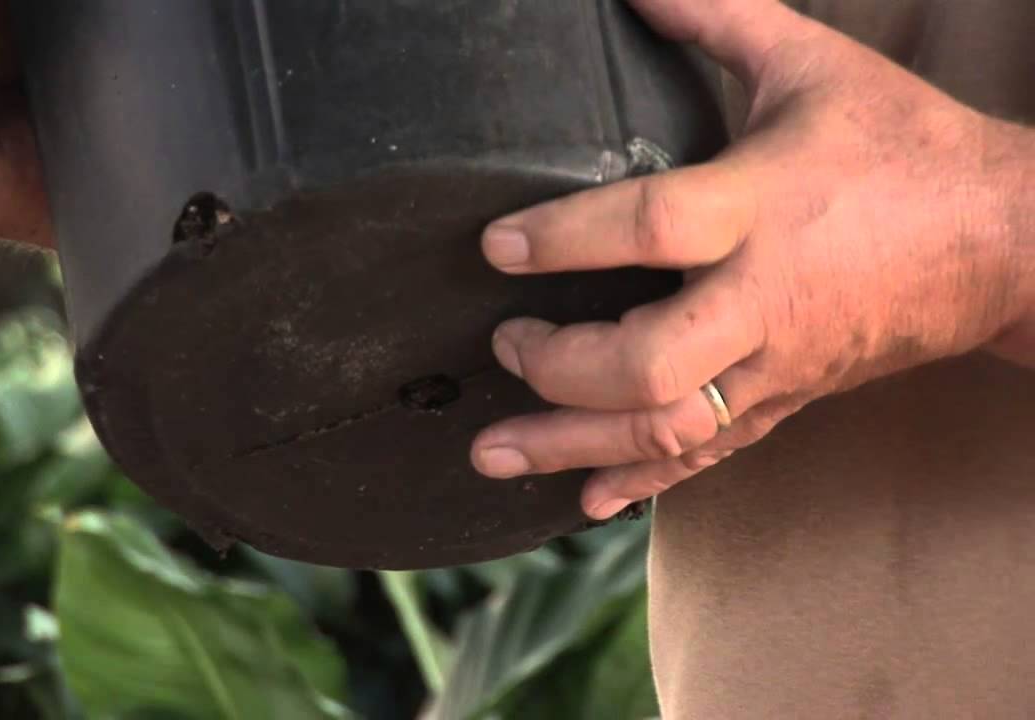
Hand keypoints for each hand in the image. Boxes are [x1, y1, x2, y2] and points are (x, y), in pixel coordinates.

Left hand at [471, 0, 1034, 518]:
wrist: (1007, 241)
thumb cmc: (904, 148)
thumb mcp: (810, 66)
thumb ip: (716, 19)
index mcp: (760, 205)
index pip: (647, 229)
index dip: (561, 240)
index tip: (495, 247)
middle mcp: (761, 298)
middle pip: (649, 362)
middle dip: (559, 367)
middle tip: (503, 346)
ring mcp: (774, 363)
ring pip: (665, 429)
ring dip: (572, 446)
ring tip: (494, 453)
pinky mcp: (786, 399)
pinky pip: (708, 456)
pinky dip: (640, 482)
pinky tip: (584, 499)